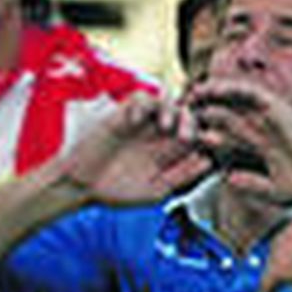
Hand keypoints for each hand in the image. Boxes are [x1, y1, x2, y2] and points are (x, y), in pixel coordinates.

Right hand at [58, 92, 211, 206]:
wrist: (82, 185)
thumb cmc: (117, 192)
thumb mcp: (155, 191)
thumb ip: (181, 177)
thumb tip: (208, 161)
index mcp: (169, 153)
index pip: (197, 137)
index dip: (206, 136)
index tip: (210, 144)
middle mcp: (158, 136)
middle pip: (186, 116)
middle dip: (192, 122)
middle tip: (188, 136)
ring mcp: (141, 125)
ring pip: (166, 103)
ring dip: (171, 111)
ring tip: (165, 127)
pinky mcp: (122, 115)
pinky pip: (139, 98)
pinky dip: (143, 104)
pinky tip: (137, 120)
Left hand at [188, 78, 291, 202]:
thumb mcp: (271, 190)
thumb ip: (249, 184)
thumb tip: (226, 178)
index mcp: (253, 145)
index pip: (220, 135)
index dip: (198, 134)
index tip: (176, 136)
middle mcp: (257, 127)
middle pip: (221, 114)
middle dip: (198, 112)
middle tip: (174, 109)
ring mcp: (265, 116)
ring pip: (231, 100)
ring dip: (209, 95)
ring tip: (187, 93)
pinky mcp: (275, 107)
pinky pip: (248, 92)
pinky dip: (228, 88)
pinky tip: (209, 87)